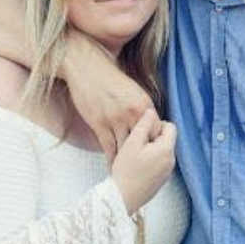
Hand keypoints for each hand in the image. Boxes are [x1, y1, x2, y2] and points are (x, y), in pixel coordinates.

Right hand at [63, 33, 155, 161]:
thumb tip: (150, 123)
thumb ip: (143, 108)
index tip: (153, 153)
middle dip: (144, 156)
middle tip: (144, 168)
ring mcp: (115, 119)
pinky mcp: (99, 124)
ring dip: (127, 161)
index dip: (155, 143)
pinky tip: (114, 166)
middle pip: (144, 142)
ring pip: (126, 148)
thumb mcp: (134, 90)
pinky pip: (109, 147)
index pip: (157, 130)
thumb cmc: (110, 79)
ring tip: (130, 173)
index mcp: (144, 103)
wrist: (87, 69)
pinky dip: (112, 159)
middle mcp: (133, 113)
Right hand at [111, 110, 176, 213]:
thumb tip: (151, 111)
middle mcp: (171, 161)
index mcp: (167, 149)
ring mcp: (167, 172)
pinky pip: (158, 164)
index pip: (170, 126)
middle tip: (135, 143)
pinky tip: (135, 166)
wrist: (121, 198)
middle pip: (166, 140)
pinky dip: (149, 161)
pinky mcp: (161, 181)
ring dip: (150, 149)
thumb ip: (144, 124)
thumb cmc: (125, 170)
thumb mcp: (132, 142)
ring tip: (133, 155)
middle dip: (152, 137)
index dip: (155, 124)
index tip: (141, 131)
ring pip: (161, 152)